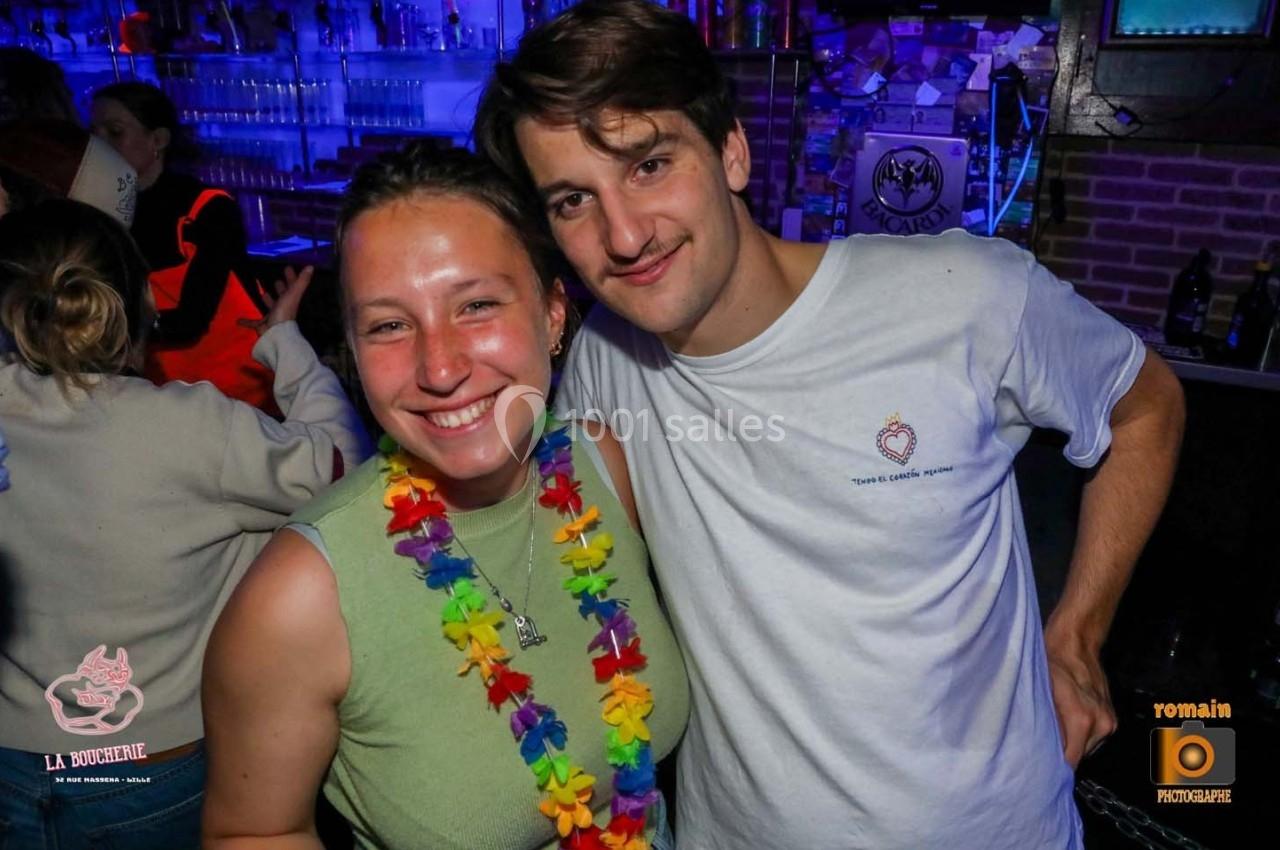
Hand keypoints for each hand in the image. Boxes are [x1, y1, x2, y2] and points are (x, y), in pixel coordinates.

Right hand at [239, 265, 314, 336]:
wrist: (276, 334)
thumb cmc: (284, 312)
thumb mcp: (293, 294)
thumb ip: (301, 281)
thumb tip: (311, 267)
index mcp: (290, 300)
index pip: (292, 286)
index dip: (291, 277)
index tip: (288, 268)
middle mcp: (283, 308)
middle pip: (283, 296)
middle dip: (281, 289)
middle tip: (277, 280)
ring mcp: (274, 317)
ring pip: (270, 307)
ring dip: (268, 301)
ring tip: (263, 294)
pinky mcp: (263, 325)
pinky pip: (254, 322)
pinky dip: (247, 321)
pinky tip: (238, 320)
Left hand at [1045, 635, 1116, 768]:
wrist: (1076, 643)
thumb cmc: (1052, 663)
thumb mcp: (1039, 692)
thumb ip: (1042, 724)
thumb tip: (1035, 750)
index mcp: (1081, 720)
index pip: (1070, 761)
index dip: (1053, 767)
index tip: (1038, 769)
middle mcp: (1100, 724)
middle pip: (1077, 756)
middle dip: (1060, 754)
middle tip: (1040, 747)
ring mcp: (1109, 722)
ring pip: (1085, 747)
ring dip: (1071, 743)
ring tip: (1053, 730)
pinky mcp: (1112, 719)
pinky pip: (1092, 737)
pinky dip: (1079, 734)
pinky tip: (1066, 722)